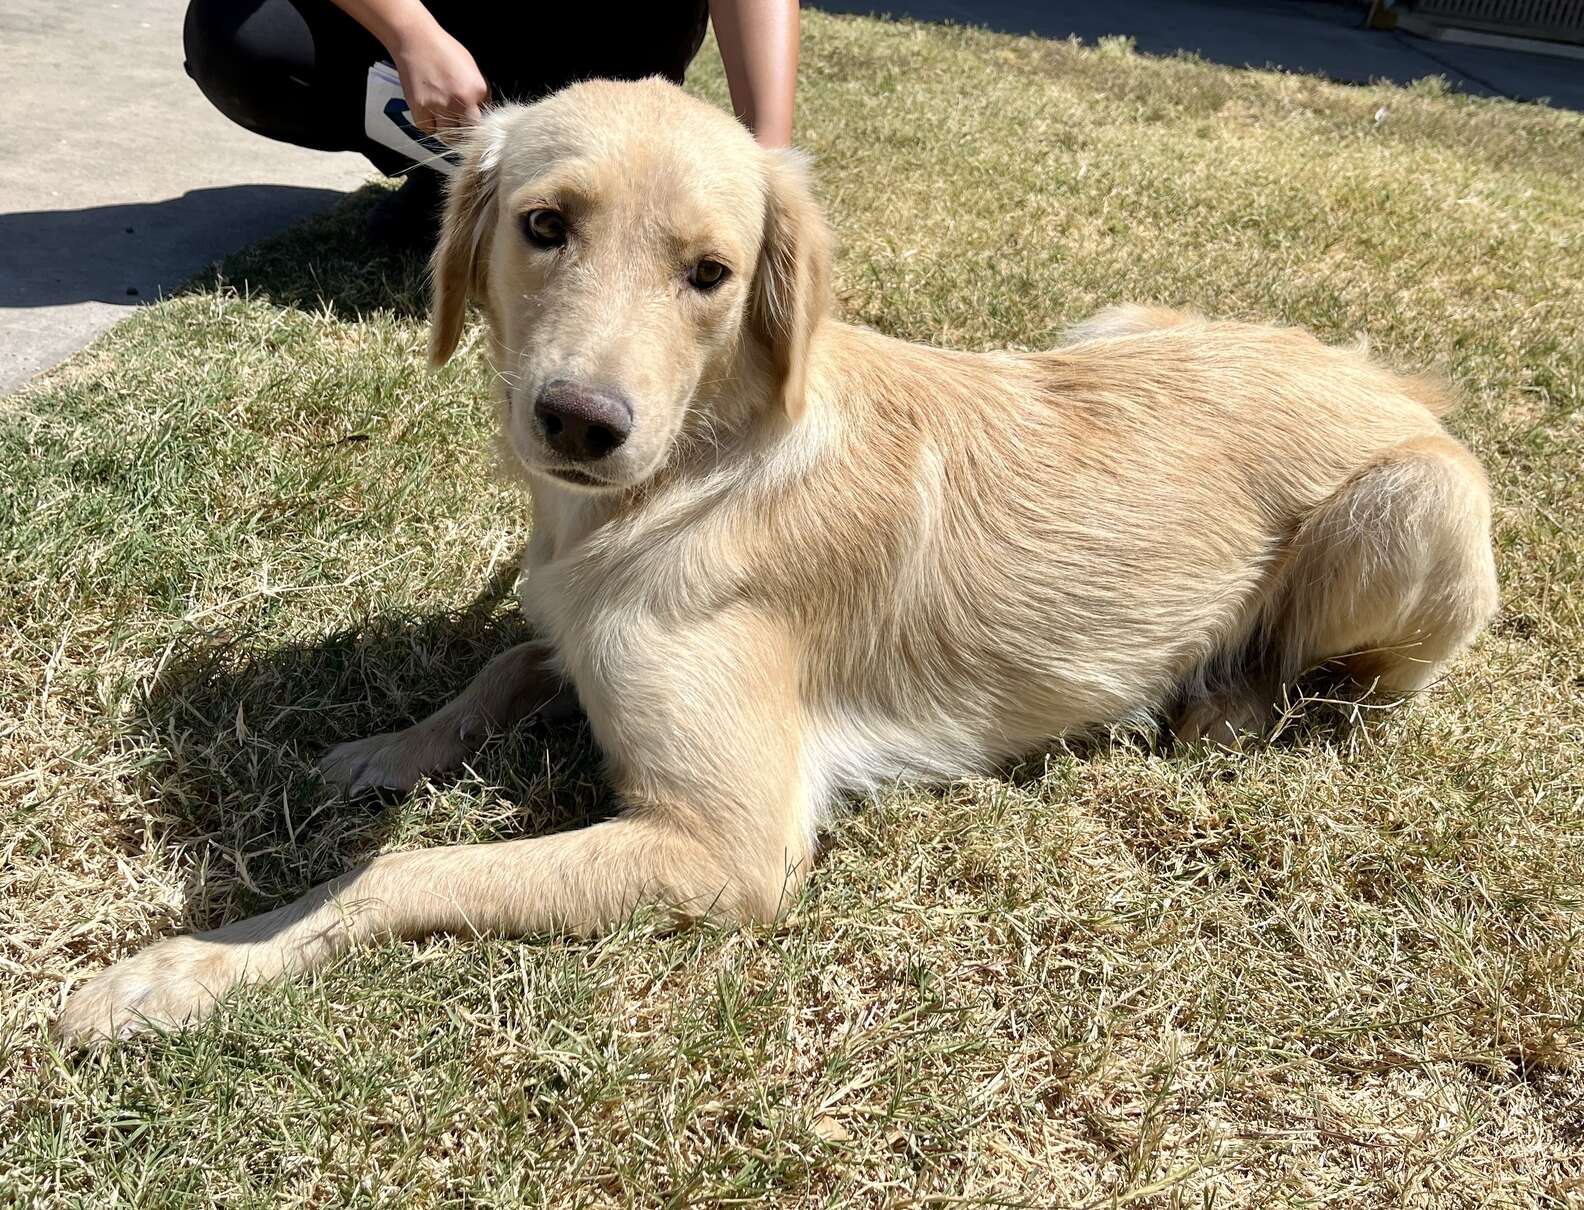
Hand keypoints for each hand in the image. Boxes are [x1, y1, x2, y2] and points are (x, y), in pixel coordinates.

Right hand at [391, 22, 487, 136]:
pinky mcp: (420, 108)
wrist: (416, 40)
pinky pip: (428, 129)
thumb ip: (481, 94)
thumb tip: (483, 114)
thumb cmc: (444, 51)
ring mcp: (439, 106)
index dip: (476, 126)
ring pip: (447, 136)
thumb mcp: (473, 69)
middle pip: (466, 134)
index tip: (471, 126)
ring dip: (446, 130)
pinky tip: (430, 112)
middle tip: (457, 124)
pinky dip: (429, 125)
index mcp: (476, 90)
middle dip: (462, 131)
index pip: (483, 124)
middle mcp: (460, 101)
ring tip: (443, 116)